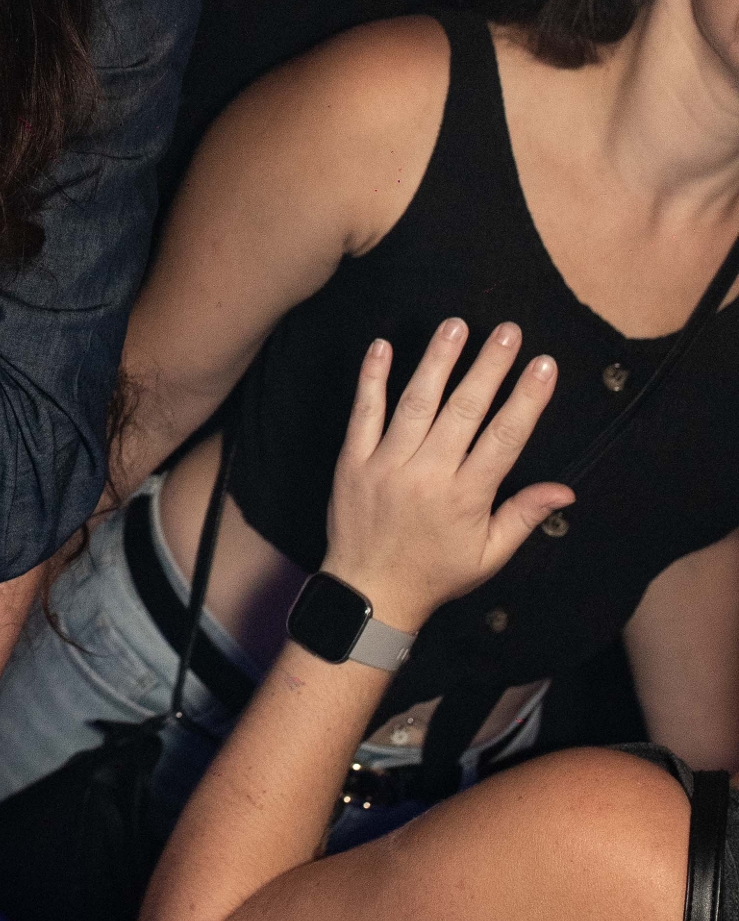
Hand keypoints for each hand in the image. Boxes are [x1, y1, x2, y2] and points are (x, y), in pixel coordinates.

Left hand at [321, 320, 573, 634]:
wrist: (369, 594)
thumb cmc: (435, 574)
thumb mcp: (488, 555)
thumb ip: (524, 516)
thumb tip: (566, 490)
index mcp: (466, 497)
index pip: (504, 438)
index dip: (527, 399)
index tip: (543, 365)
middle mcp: (428, 475)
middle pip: (464, 410)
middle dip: (489, 366)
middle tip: (508, 331)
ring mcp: (387, 465)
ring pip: (416, 403)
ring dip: (437, 361)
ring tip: (455, 326)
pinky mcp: (354, 461)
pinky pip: (363, 413)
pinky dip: (372, 379)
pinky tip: (383, 346)